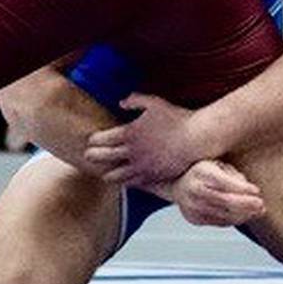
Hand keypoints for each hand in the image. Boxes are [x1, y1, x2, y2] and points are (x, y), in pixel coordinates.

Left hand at [84, 93, 211, 185]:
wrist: (195, 138)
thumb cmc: (176, 118)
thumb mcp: (154, 103)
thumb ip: (135, 100)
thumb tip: (121, 102)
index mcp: (130, 133)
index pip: (104, 139)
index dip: (94, 140)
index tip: (90, 141)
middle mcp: (132, 152)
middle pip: (106, 157)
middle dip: (94, 156)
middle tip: (87, 156)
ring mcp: (142, 166)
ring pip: (118, 175)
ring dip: (109, 174)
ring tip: (104, 175)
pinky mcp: (154, 176)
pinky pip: (135, 182)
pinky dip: (127, 182)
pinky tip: (125, 182)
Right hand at [170, 160, 264, 226]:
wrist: (176, 184)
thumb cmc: (203, 171)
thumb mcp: (217, 164)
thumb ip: (232, 176)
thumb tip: (251, 191)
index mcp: (200, 173)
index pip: (223, 182)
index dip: (241, 188)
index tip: (257, 190)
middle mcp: (193, 191)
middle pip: (224, 201)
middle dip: (246, 204)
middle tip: (261, 204)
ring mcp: (192, 208)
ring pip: (223, 215)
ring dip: (244, 214)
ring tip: (259, 210)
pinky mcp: (194, 220)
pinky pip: (219, 222)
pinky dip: (235, 219)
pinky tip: (246, 215)